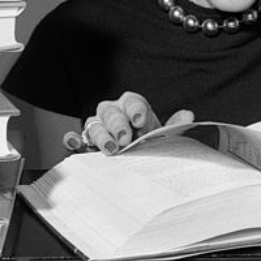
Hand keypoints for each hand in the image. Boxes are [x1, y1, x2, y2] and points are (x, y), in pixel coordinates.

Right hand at [62, 91, 194, 154]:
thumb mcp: (165, 136)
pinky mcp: (85, 143)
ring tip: (111, 149)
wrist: (138, 159)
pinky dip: (73, 139)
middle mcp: (113, 113)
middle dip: (118, 124)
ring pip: (94, 125)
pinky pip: (76, 138)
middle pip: (110, 112)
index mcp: (132, 106)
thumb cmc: (150, 143)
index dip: (136, 109)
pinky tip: (74, 143)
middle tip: (125, 139)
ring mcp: (98, 127)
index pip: (132, 101)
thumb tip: (188, 116)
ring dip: (101, 136)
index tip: (140, 121)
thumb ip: (175, 127)